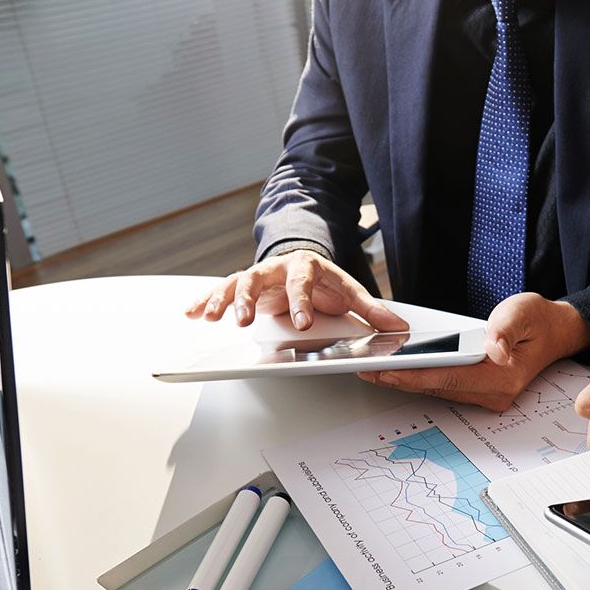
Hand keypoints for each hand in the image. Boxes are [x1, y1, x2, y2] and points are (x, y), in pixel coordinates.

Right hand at [185, 251, 406, 331]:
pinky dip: (203, 301)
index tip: (303, 324)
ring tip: (210, 317)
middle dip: (250, 300)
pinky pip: (219, 292)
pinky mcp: (242, 287)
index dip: (301, 303)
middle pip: (259, 279)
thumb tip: (398, 326)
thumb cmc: (325, 283)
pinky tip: (191, 313)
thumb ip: (371, 310)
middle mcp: (277, 269)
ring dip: (221, 301)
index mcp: (306, 267)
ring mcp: (257, 277)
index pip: (302, 282)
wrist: (302, 263)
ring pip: (234, 284)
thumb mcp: (349, 293)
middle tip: (246, 322)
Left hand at [357, 293, 589, 410]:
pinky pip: (441, 386)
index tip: (385, 371)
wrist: (554, 332)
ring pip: (435, 389)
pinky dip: (418, 378)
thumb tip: (492, 348)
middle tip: (365, 370)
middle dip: (398, 380)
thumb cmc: (538, 320)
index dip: (413, 375)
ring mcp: (484, 397)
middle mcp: (492, 394)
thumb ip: (506, 328)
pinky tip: (396, 369)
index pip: (447, 378)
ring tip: (372, 370)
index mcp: (502, 378)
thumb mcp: (523, 312)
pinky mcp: (477, 392)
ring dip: (404, 380)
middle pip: (435, 388)